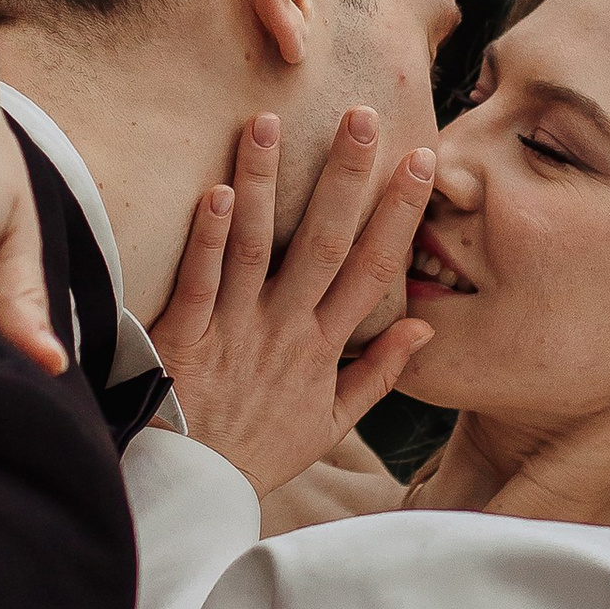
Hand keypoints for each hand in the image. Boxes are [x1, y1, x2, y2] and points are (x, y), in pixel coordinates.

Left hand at [150, 107, 435, 495]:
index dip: (399, 213)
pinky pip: (199, 280)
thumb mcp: (332, 425)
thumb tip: (424, 327)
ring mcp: (235, 330)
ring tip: (267, 123)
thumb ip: (378, 374)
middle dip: (344, 177)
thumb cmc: (260, 451)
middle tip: (360, 117)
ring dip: (262, 183)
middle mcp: (285, 330)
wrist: (194, 491)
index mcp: (324, 348)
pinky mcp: (186, 338)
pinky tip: (216, 191)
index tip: (420, 161)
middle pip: (323, 243)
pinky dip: (207, 236)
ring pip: (255, 245)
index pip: (373, 269)